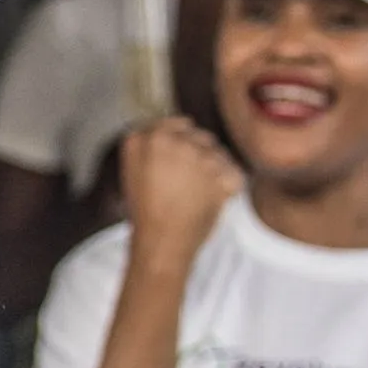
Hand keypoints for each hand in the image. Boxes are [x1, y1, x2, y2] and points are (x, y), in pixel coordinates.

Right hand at [119, 117, 243, 266]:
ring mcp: (201, 155)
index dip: (183, 145)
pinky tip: (213, 201)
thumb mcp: (133, 168)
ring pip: (220, 154)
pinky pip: (235, 173)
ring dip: (215, 171)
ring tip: (198, 195)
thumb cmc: (146, 211)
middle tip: (188, 184)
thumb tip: (178, 126)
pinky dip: (229, 188)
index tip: (181, 164)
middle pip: (202, 138)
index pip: (179, 125)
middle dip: (200, 157)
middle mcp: (175, 139)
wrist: (161, 242)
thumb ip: (149, 141)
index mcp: (149, 136)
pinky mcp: (221, 172)